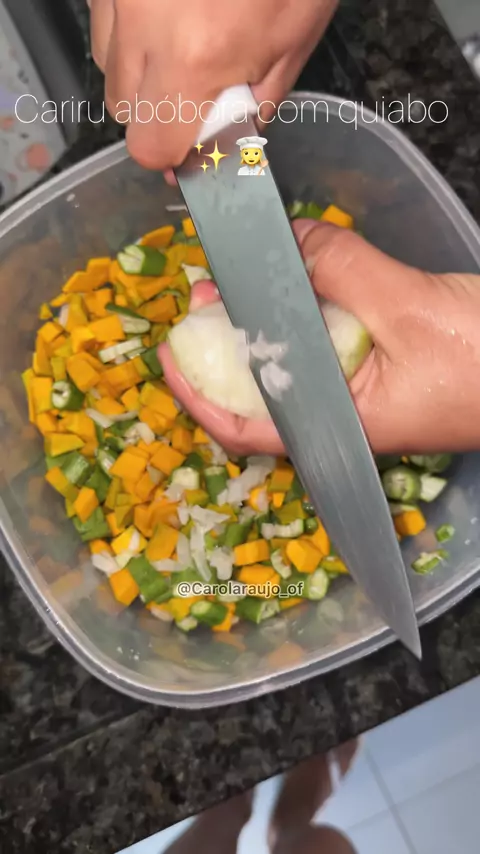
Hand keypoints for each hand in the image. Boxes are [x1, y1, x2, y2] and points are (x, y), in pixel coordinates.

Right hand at [87, 0, 337, 170]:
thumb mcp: (296, 37)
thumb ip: (258, 100)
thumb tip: (232, 138)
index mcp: (194, 58)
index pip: (151, 145)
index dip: (173, 155)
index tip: (194, 150)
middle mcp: (142, 27)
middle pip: (125, 110)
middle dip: (159, 114)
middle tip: (198, 92)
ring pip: (109, 66)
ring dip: (143, 73)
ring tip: (185, 43)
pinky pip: (107, 19)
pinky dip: (132, 29)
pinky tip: (169, 11)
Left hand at [159, 220, 479, 455]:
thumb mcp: (410, 307)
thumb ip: (343, 269)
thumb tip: (289, 238)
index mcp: (340, 427)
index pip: (244, 428)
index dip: (196, 393)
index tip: (169, 351)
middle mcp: (341, 419)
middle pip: (257, 395)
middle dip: (220, 348)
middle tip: (202, 296)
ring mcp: (360, 397)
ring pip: (288, 370)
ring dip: (258, 328)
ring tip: (233, 284)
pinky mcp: (378, 372)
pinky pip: (322, 349)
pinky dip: (300, 316)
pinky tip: (292, 286)